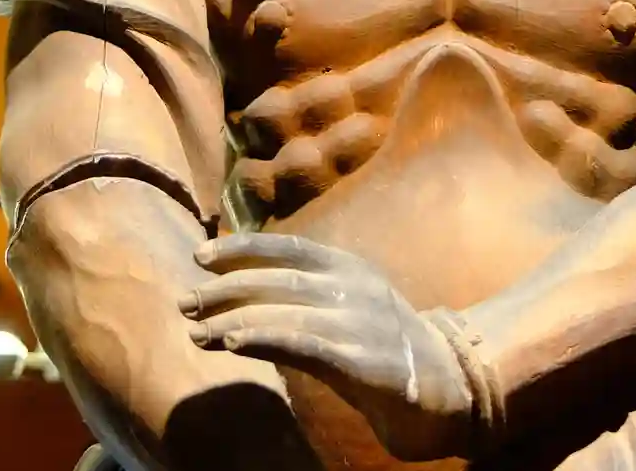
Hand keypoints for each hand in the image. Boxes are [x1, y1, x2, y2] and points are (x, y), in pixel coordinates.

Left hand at [182, 232, 475, 462]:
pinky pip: (306, 346)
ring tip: (195, 329)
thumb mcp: (348, 307)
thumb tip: (241, 291)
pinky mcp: (365, 361)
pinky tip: (233, 342)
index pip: (288, 249)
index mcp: (350, 268)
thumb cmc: (385, 347)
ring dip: (233, 318)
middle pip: (278, 280)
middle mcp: (354, 288)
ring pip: (285, 312)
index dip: (242, 250)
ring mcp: (361, 323)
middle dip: (225, 289)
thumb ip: (305, 295)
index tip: (200, 257)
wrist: (451, 386)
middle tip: (184, 301)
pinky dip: (266, 338)